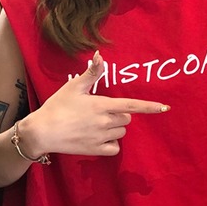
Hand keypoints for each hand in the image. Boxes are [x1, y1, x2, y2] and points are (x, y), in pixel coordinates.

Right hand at [18, 51, 169, 156]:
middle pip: (127, 119)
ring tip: (95, 124)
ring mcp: (102, 137)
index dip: (150, 107)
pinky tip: (97, 138)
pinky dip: (110, 143)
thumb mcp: (73, 87)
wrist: (42, 132)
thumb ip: (91, 72)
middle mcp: (106, 122)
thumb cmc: (57, 106)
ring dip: (114, 128)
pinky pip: (114, 148)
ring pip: (121, 132)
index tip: (165, 108)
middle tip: (100, 111)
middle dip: (119, 115)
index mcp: (103, 105)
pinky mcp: (96, 150)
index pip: (132, 105)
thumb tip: (100, 55)